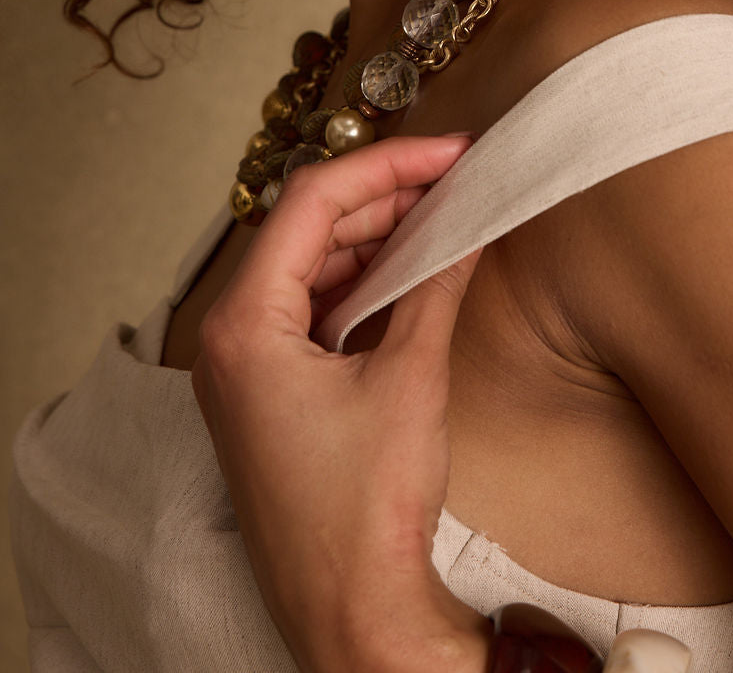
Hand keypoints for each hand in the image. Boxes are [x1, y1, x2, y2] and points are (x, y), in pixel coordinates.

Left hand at [192, 134, 492, 672]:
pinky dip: (361, 282)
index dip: (386, 165)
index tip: (448, 152)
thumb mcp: (410, 379)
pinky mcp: (269, 395)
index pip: (311, 202)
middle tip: (454, 176)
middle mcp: (228, 339)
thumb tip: (468, 223)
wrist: (354, 616)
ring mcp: (245, 369)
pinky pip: (312, 310)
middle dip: (383, 197)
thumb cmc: (365, 511)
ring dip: (374, 237)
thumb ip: (436, 285)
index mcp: (241, 324)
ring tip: (442, 213)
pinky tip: (412, 268)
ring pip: (310, 267)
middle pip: (306, 229)